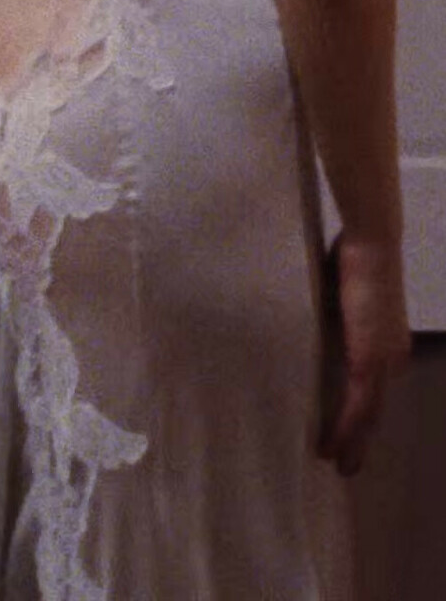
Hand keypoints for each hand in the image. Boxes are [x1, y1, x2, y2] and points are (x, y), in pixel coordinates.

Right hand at [318, 233, 410, 475]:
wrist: (371, 242)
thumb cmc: (354, 256)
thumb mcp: (343, 294)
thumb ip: (337, 316)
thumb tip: (317, 323)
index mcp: (389, 343)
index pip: (376, 389)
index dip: (361, 415)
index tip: (346, 433)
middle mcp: (393, 358)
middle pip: (376, 409)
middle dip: (361, 440)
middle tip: (345, 466)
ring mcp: (384, 362)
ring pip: (370, 416)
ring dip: (352, 444)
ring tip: (336, 466)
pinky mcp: (369, 361)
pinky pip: (357, 408)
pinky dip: (343, 431)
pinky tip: (329, 448)